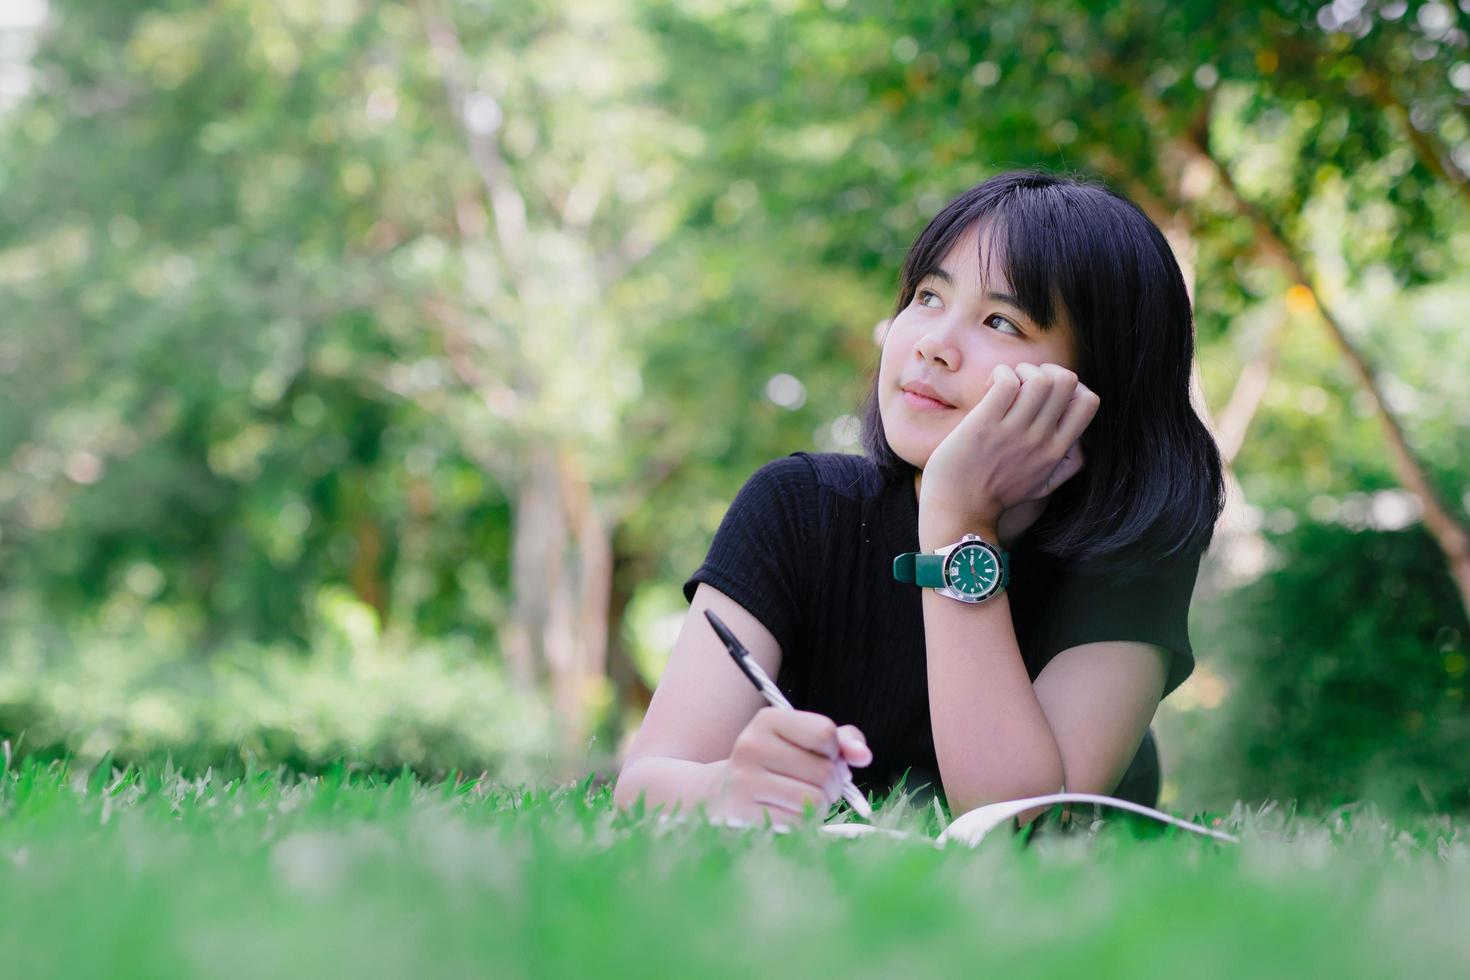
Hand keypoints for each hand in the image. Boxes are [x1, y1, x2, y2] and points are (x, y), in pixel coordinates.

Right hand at [708, 707, 871, 827]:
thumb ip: (843, 740)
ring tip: (798, 799)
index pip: (825, 732)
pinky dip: (802, 823)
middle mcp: (750, 745)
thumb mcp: (805, 742)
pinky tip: (784, 814)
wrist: (722, 795)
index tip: (820, 756)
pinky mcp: (742, 815)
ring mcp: (743, 781)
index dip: (834, 751)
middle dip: (831, 784)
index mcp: (767, 719)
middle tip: (811, 784)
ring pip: (814, 799)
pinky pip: (798, 823)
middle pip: (825, 771)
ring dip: (818, 805)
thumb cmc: (776, 766)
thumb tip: (864, 755)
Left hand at [919, 362, 1098, 535]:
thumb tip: (1081, 442)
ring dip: (1020, 370)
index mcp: (1056, 451)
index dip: (1070, 386)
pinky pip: (1006, 381)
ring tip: (1003, 384)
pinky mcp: (984, 424)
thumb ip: (1067, 466)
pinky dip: (1000, 374)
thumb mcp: (1042, 487)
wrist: (959, 510)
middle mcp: (1040, 440)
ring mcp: (1013, 432)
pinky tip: (989, 387)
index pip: (1089, 402)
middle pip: (1066, 381)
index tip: (1046, 395)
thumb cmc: (996, 496)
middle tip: (1022, 384)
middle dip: (1045, 370)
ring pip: (1038, 378)